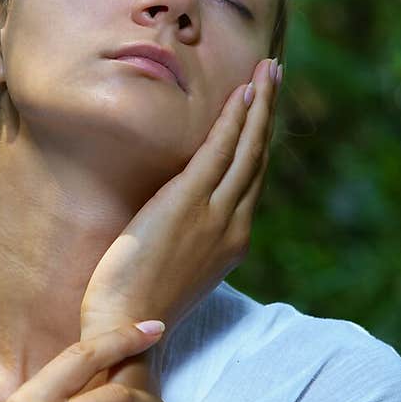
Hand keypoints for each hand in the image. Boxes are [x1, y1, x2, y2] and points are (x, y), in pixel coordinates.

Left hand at [80, 56, 281, 343]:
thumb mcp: (169, 271)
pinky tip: (242, 94)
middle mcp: (231, 227)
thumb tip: (167, 222)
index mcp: (228, 244)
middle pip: (256, 159)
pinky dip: (234, 121)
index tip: (261, 111)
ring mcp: (214, 215)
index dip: (256, 142)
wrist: (126, 331)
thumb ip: (180, 242)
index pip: (248, 182)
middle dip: (266, 113)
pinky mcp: (188, 205)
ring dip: (258, 106)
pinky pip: (218, 153)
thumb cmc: (133, 309)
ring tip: (268, 70)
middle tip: (274, 74)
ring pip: (246, 150)